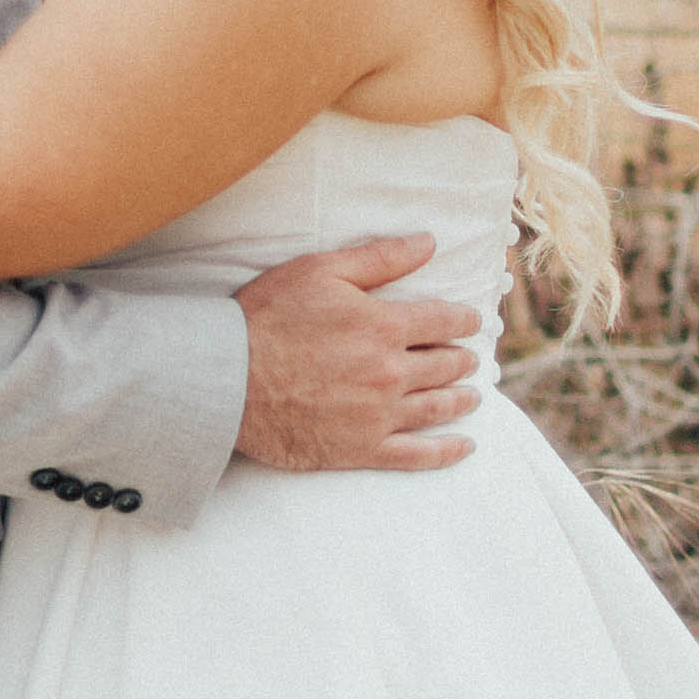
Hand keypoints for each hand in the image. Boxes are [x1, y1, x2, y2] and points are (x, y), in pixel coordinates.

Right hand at [233, 235, 483, 473]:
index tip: (472, 321)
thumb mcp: (320, 271)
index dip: (463, 319)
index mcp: (384, 325)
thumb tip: (429, 243)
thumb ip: (379, 257)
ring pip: (437, 407)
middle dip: (463, 359)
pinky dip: (446, 452)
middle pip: (445, 365)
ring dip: (461, 399)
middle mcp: (390, 371)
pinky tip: (464, 447)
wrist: (227, 380)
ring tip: (472, 396)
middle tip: (470, 359)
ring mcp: (379, 414)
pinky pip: (417, 455)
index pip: (443, 320)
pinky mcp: (362, 448)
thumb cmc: (267, 318)